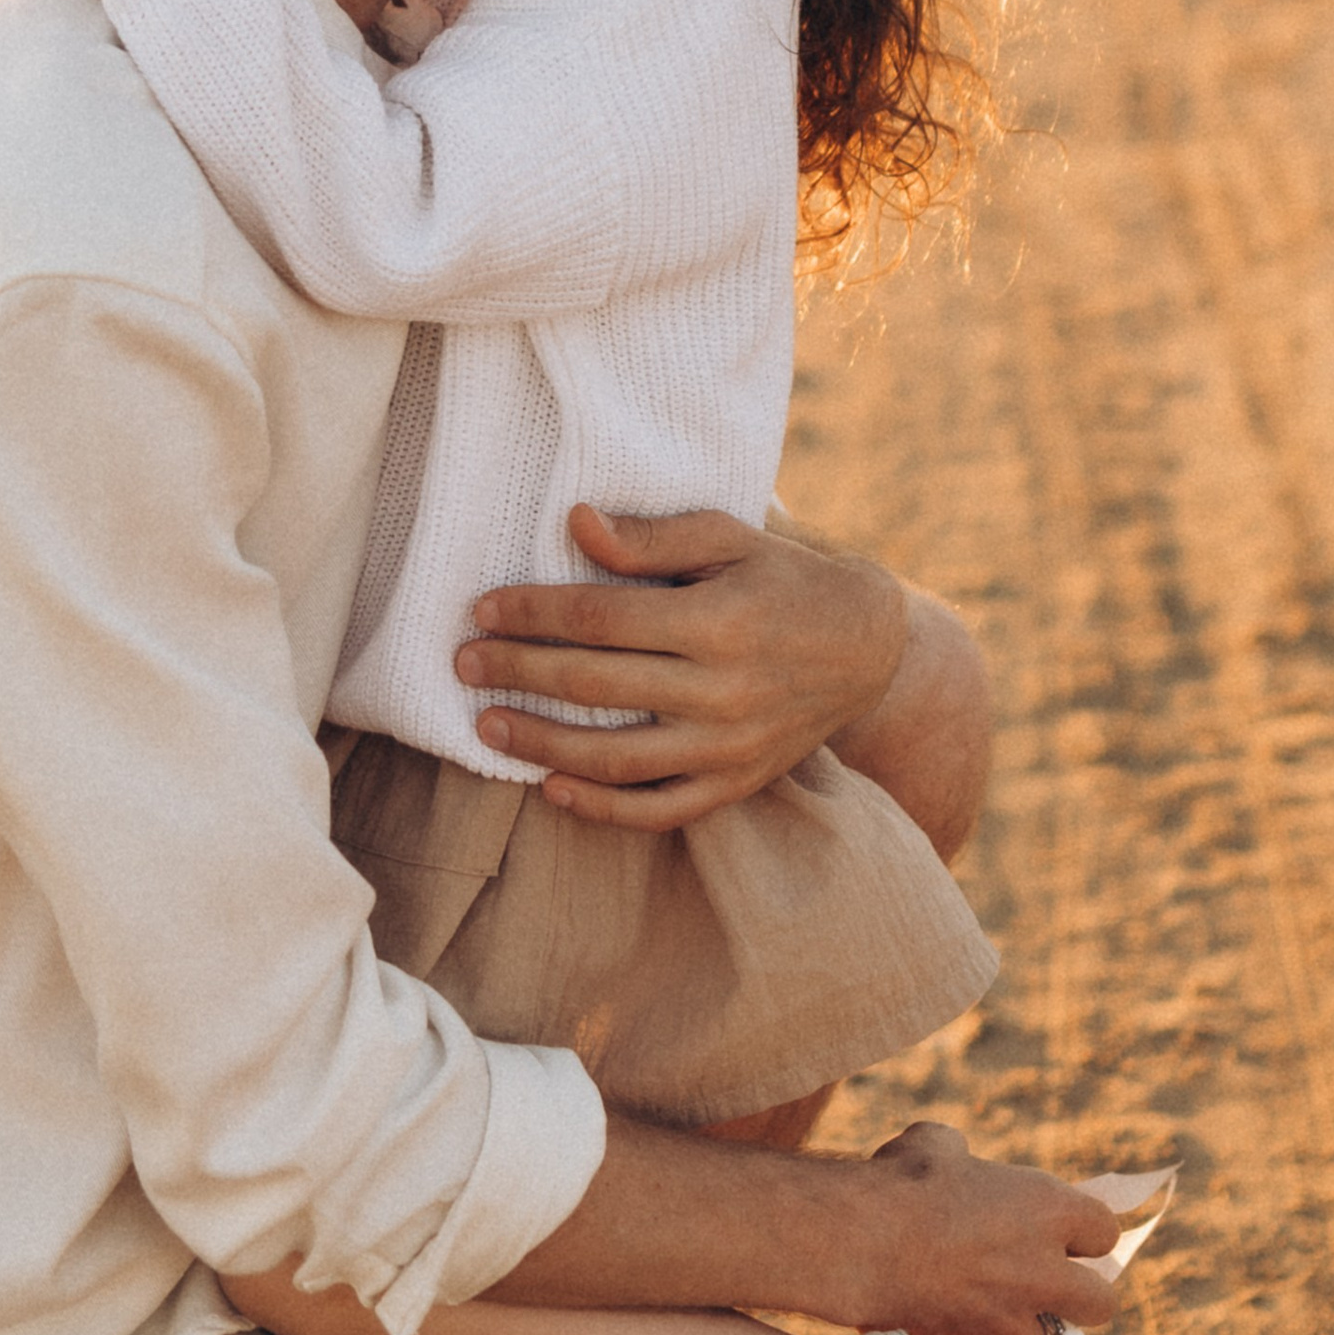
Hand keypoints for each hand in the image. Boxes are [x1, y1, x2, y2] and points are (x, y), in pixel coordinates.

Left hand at [458, 505, 907, 827]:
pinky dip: (600, 807)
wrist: (868, 648)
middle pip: (596, 686)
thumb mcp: (729, 537)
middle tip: (465, 663)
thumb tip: (576, 524)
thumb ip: (652, 537)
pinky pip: (659, 810)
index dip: (533, 613)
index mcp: (720, 620)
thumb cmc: (783, 579)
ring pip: (617, 759)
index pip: (601, 619)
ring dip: (541, 743)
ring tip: (487, 725)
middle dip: (518, 673)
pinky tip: (550, 787)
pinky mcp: (737, 784)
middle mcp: (725, 690)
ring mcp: (730, 747)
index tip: (482, 609)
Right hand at [849, 1123, 1122, 1334]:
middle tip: (1047, 1286)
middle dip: (1080, 1296)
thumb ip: (964, 1160)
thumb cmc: (898, 1181)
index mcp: (1049, 1209)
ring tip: (1000, 1322)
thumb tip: (954, 1161)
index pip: (1104, 1231)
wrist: (857, 1238)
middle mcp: (1043, 1271)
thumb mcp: (938, 1145)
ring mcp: (1010, 1320)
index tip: (1064, 1234)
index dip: (1083, 1233)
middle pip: (1100, 1303)